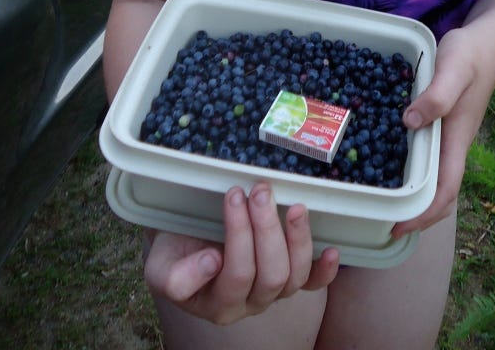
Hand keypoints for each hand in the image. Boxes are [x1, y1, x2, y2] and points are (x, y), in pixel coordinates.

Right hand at [144, 183, 338, 324]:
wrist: (186, 243)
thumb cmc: (176, 250)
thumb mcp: (161, 265)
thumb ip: (178, 276)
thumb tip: (214, 262)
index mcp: (218, 305)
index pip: (237, 273)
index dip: (240, 234)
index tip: (233, 194)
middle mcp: (250, 302)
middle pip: (271, 274)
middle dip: (267, 229)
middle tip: (260, 190)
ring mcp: (274, 291)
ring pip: (295, 275)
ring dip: (297, 238)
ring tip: (293, 205)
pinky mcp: (292, 277)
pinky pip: (315, 283)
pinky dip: (325, 270)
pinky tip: (332, 250)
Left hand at [391, 28, 494, 238]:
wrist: (488, 42)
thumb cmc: (471, 55)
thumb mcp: (453, 69)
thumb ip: (437, 95)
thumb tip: (410, 122)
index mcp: (457, 139)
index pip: (445, 189)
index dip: (424, 214)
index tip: (399, 227)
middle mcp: (453, 144)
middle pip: (439, 192)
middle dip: (415, 213)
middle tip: (381, 220)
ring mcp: (448, 135)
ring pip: (431, 175)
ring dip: (412, 191)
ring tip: (379, 197)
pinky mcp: (440, 123)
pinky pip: (424, 153)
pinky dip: (408, 164)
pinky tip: (383, 155)